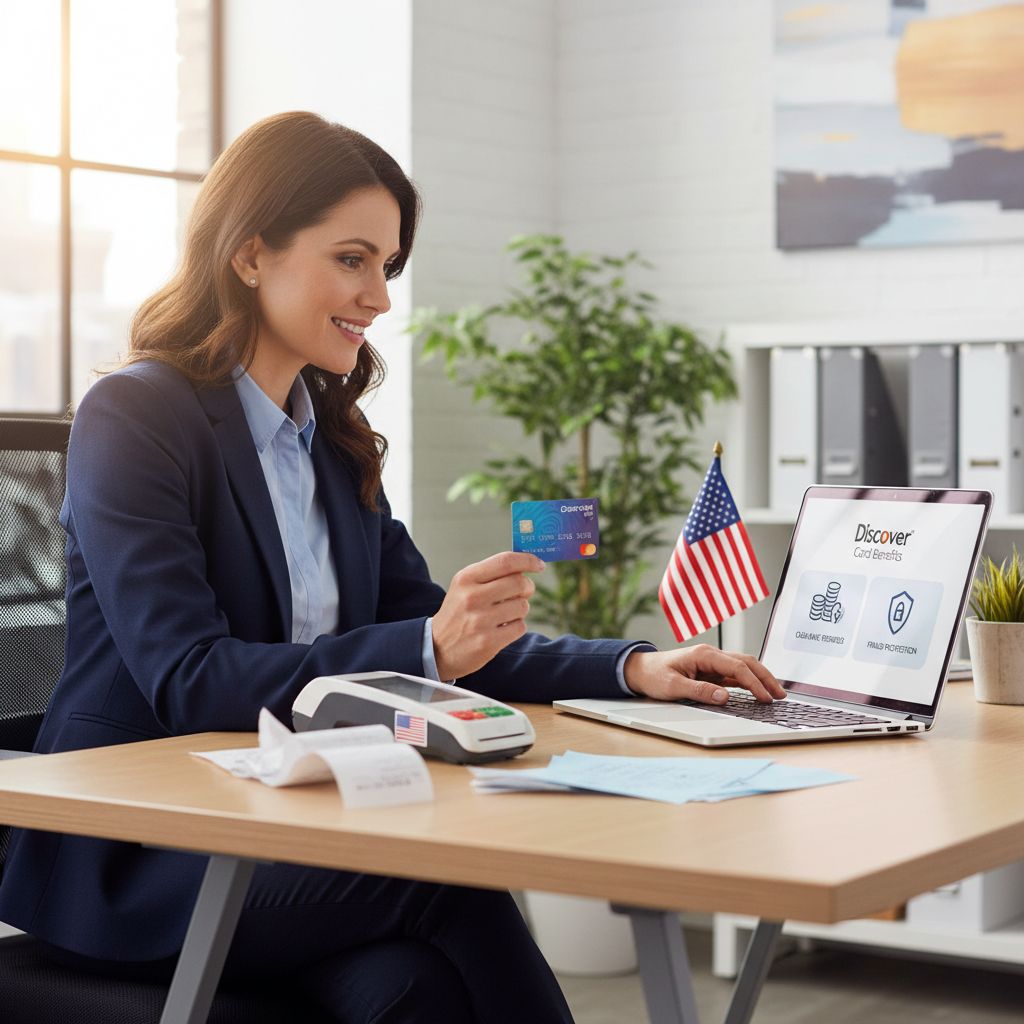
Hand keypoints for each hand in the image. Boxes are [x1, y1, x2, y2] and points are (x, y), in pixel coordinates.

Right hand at [432, 551, 545, 679]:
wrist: (437, 648)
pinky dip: (517, 627)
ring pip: (522, 606)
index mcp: (466, 578)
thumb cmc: (459, 612)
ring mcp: (479, 621)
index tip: (539, 564)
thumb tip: (526, 564)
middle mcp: (472, 597)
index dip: (527, 560)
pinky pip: (520, 627)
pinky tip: (503, 628)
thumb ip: (492, 573)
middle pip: (518, 582)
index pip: (505, 561)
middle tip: (524, 591)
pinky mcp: (487, 642)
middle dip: (528, 587)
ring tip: (507, 613)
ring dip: (521, 609)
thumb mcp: (465, 586)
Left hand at [622, 644, 784, 703]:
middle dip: (765, 678)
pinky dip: (748, 682)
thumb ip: (699, 691)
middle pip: (746, 663)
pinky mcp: (710, 671)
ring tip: (775, 694)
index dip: (754, 683)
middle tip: (780, 696)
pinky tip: (757, 692)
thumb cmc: (654, 675)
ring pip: (743, 667)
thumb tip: (724, 697)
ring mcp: (712, 663)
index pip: (737, 668)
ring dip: (760, 679)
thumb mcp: (673, 686)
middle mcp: (711, 655)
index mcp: (704, 655)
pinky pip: (734, 675)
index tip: (765, 698)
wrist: (640, 670)